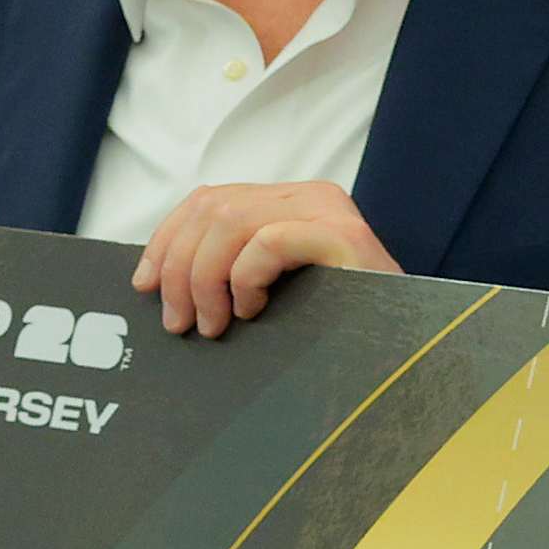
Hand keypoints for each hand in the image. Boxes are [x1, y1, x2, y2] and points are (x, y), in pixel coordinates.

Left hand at [131, 182, 393, 336]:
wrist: (405, 352)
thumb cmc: (338, 330)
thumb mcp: (274, 292)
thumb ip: (231, 272)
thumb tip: (158, 283)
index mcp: (289, 203)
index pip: (208, 199)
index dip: (166, 239)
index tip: (143, 284)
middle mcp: (309, 195)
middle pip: (212, 208)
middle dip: (178, 268)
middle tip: (179, 323)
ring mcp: (328, 212)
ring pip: (231, 221)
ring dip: (206, 279)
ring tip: (215, 324)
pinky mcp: (343, 237)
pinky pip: (268, 242)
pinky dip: (245, 277)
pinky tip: (253, 310)